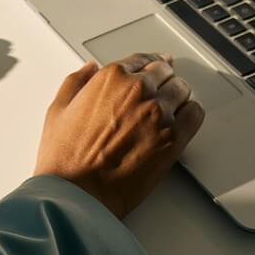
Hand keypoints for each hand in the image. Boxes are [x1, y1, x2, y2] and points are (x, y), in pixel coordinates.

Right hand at [34, 54, 204, 219]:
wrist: (77, 194)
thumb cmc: (65, 159)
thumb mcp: (58, 109)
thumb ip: (76, 81)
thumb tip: (89, 68)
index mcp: (112, 77)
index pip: (142, 59)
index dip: (150, 63)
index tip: (157, 64)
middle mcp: (138, 89)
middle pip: (165, 72)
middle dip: (162, 80)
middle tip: (161, 90)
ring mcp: (158, 113)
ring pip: (182, 90)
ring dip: (177, 96)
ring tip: (172, 106)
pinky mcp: (173, 138)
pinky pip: (195, 114)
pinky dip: (191, 113)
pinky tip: (183, 119)